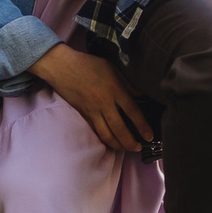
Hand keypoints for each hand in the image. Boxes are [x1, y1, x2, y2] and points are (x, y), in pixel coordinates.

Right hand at [32, 44, 152, 153]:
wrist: (62, 67)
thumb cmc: (89, 64)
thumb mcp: (112, 68)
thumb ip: (127, 84)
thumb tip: (140, 96)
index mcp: (115, 89)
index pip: (133, 112)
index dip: (142, 126)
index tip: (149, 136)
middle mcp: (104, 103)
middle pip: (120, 128)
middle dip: (130, 142)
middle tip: (138, 147)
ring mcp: (92, 110)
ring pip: (106, 134)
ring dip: (118, 145)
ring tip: (126, 148)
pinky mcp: (83, 114)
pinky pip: (96, 131)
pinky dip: (105, 139)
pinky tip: (111, 142)